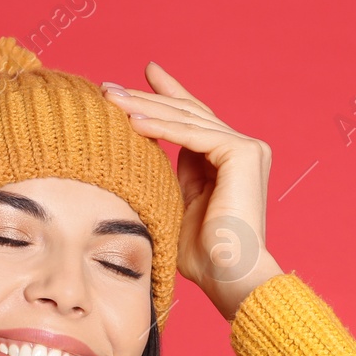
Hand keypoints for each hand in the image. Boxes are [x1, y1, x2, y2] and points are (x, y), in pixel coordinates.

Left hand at [102, 62, 282, 321]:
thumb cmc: (203, 257)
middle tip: (108, 86)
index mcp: (229, 159)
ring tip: (110, 98)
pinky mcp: (243, 154)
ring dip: (146, 108)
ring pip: (187, 120)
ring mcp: (247, 149)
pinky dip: (162, 128)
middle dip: (147, 97)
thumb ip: (171, 178)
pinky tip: (133, 121)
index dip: (165, 96)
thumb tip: (143, 156)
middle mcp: (243, 148)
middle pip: (187, 113)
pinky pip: (193, 136)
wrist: (230, 277)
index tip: (139, 78)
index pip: (191, 119)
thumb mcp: (179, 206)